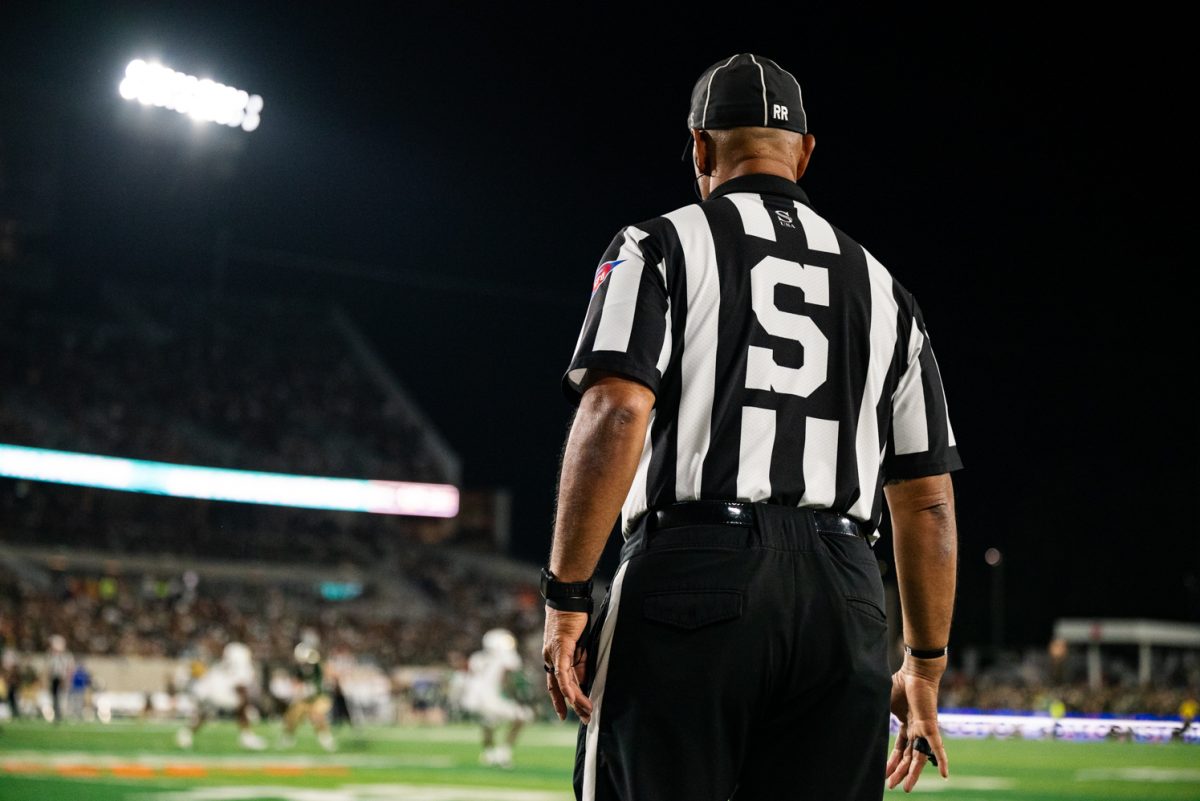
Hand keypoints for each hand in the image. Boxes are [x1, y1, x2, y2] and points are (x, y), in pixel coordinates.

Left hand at [542, 607, 591, 722]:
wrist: (567, 598)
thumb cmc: (573, 618)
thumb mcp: (579, 645)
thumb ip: (579, 662)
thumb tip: (583, 680)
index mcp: (553, 657)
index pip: (555, 683)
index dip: (559, 700)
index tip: (564, 715)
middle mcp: (550, 657)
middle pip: (560, 686)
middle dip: (572, 705)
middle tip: (585, 718)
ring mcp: (553, 653)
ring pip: (563, 682)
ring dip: (575, 699)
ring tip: (587, 711)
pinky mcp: (560, 648)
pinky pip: (563, 671)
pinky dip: (568, 686)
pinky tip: (573, 698)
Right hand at [886, 661, 949, 790]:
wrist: (916, 670)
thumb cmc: (901, 681)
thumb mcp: (884, 701)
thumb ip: (877, 714)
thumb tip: (861, 718)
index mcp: (906, 723)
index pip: (900, 748)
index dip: (892, 761)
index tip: (884, 773)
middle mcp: (916, 729)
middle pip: (909, 756)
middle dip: (899, 771)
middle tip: (892, 786)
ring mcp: (924, 729)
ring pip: (920, 756)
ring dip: (913, 772)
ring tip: (905, 787)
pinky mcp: (930, 725)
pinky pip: (936, 746)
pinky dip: (941, 760)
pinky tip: (945, 774)